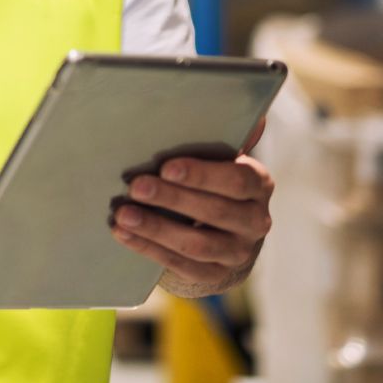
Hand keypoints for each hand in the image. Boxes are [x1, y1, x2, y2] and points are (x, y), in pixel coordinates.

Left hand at [109, 151, 274, 296]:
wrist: (225, 231)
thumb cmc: (213, 179)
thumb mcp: (220, 157)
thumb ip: (220, 136)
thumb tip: (243, 107)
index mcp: (259, 184)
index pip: (238, 180)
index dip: (202, 174)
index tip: (166, 166)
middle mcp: (256, 221)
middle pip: (215, 212)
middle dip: (171, 198)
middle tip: (135, 186)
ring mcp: (238, 252)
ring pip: (197, 244)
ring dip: (155, 228)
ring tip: (122, 214)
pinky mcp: (216, 275)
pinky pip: (181, 265)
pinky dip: (148, 248)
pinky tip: (122, 233)